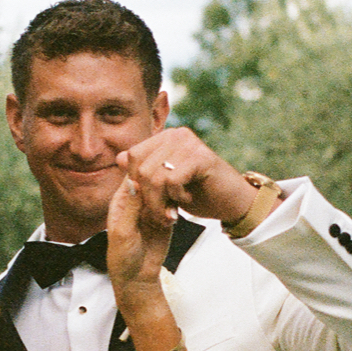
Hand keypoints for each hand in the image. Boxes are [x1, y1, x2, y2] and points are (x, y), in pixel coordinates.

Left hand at [105, 172, 175, 316]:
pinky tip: (172, 218)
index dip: (144, 172)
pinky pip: (173, 205)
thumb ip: (131, 206)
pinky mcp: (166, 217)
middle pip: (151, 180)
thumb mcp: (123, 231)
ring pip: (164, 191)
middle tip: (162, 199)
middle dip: (159, 186)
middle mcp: (137, 201)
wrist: (138, 277)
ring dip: (168, 199)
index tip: (153, 179)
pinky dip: (175, 208)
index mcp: (122, 200)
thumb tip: (135, 180)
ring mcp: (152, 208)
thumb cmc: (123, 256)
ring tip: (166, 214)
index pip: (133, 176)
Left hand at [120, 127, 259, 227]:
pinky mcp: (201, 157)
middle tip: (161, 216)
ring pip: (154, 176)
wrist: (232, 203)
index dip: (135, 184)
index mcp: (164, 138)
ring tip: (171, 214)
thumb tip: (119, 158)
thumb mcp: (164, 184)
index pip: (132, 156)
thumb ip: (143, 172)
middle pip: (141, 168)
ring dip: (160, 203)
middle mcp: (176, 135)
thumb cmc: (198, 194)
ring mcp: (189, 143)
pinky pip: (172, 180)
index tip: (150, 204)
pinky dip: (176, 197)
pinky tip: (187, 200)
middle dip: (147, 199)